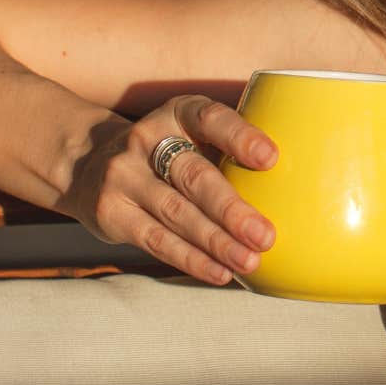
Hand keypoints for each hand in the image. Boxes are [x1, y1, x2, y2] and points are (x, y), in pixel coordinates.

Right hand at [63, 95, 278, 285]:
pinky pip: (157, 240)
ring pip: (176, 213)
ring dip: (216, 241)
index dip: (240, 137)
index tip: (271, 158)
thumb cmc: (167, 152)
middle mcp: (146, 139)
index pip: (210, 118)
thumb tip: (298, 187)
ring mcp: (124, 176)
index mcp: (177, 113)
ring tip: (250, 260)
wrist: (87, 163)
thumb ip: (229, 149)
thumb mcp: (190, 133)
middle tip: (265, 235)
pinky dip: (191, 259)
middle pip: (193, 175)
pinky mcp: (111, 212)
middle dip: (231, 208)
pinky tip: (220, 272)